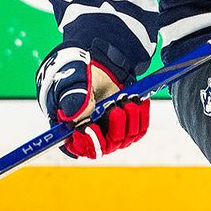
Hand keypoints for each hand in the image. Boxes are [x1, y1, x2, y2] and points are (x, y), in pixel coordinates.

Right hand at [35, 45, 149, 158]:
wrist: (99, 63)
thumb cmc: (78, 73)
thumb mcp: (71, 82)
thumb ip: (72, 99)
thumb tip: (74, 118)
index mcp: (69, 128)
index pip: (78, 148)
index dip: (86, 142)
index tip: (92, 126)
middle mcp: (90, 134)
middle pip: (106, 147)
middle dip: (114, 127)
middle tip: (114, 107)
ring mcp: (110, 131)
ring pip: (125, 139)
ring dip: (128, 119)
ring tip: (124, 98)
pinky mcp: (127, 125)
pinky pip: (139, 130)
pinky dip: (141, 116)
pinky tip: (136, 101)